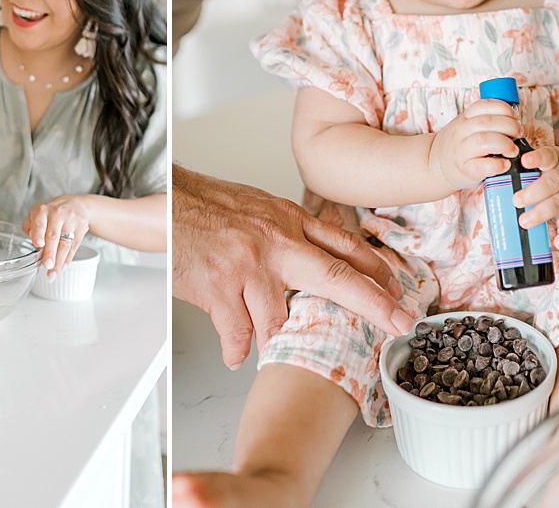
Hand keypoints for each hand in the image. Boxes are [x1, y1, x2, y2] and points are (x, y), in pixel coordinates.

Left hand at [24, 195, 94, 275]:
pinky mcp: (81, 229)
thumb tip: (32, 240)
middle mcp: (58, 214)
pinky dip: (68, 258)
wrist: (76, 204)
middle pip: (54, 236)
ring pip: (65, 244)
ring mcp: (71, 222)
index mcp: (43, 210)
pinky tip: (62, 266)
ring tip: (53, 273)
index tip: (38, 245)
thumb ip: (30, 226)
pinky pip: (74, 246)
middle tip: (47, 266)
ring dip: (59, 261)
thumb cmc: (52, 211)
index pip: (40, 223)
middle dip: (50, 252)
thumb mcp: (37, 213)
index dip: (38, 234)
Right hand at [172, 166, 411, 369]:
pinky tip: (236, 353)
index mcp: (286, 219)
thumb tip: (312, 252)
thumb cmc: (201, 205)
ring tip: (273, 350)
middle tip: (398, 323)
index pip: (343, 244)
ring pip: (279, 320)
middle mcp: (275, 242)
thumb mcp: (256, 206)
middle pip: (338, 277)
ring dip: (276, 339)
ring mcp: (250, 267)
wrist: (160, 205)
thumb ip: (286, 230)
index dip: (375, 269)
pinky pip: (239, 334)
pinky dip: (237, 349)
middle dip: (374, 304)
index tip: (395, 288)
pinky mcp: (221, 289)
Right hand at [427, 99, 524, 192]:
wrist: (434, 165)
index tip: (514, 116)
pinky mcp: (465, 170)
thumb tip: (517, 122)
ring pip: (485, 141)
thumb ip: (485, 120)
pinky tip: (505, 164)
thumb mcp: (465, 126)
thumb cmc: (459, 145)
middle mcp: (460, 133)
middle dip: (510, 126)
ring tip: (513, 150)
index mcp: (463, 119)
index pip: (484, 105)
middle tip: (518, 134)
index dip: (504, 109)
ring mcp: (461, 151)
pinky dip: (499, 165)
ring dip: (506, 144)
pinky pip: (484, 166)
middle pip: (487, 122)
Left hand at [514, 145, 558, 250]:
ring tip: (525, 221)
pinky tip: (558, 244)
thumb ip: (524, 164)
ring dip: (541, 213)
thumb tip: (492, 168)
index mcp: (554, 160)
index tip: (525, 161)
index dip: (537, 158)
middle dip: (533, 193)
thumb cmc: (552, 166)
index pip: (546, 156)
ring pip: (557, 203)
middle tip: (516, 200)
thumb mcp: (543, 158)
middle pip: (550, 184)